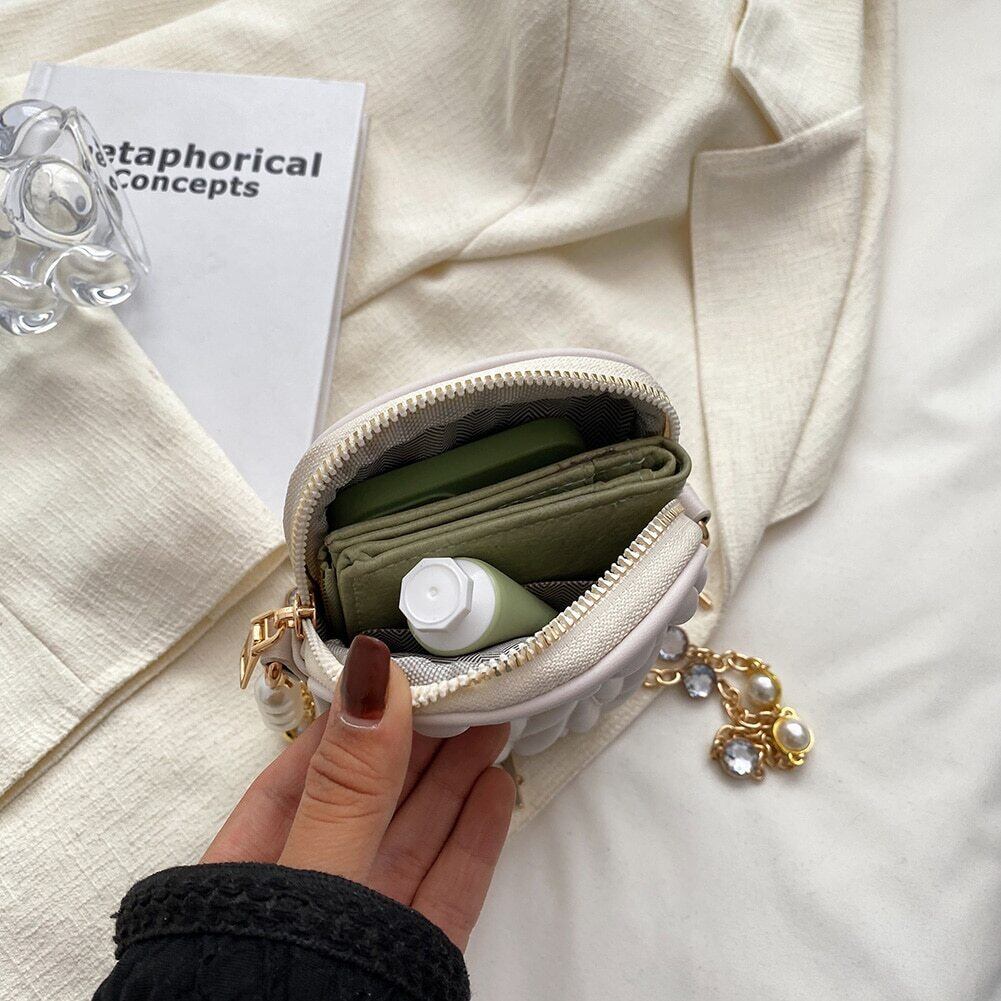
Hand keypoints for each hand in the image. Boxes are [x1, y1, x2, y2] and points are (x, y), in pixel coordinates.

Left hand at [202, 635, 515, 949]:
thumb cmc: (279, 978)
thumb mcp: (314, 875)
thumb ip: (349, 784)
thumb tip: (372, 669)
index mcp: (255, 870)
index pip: (305, 773)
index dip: (356, 717)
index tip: (401, 667)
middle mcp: (309, 892)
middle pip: (371, 800)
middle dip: (418, 740)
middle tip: (466, 685)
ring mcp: (361, 926)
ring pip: (413, 838)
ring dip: (455, 779)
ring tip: (493, 721)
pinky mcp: (409, 957)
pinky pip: (446, 888)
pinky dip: (473, 838)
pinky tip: (498, 791)